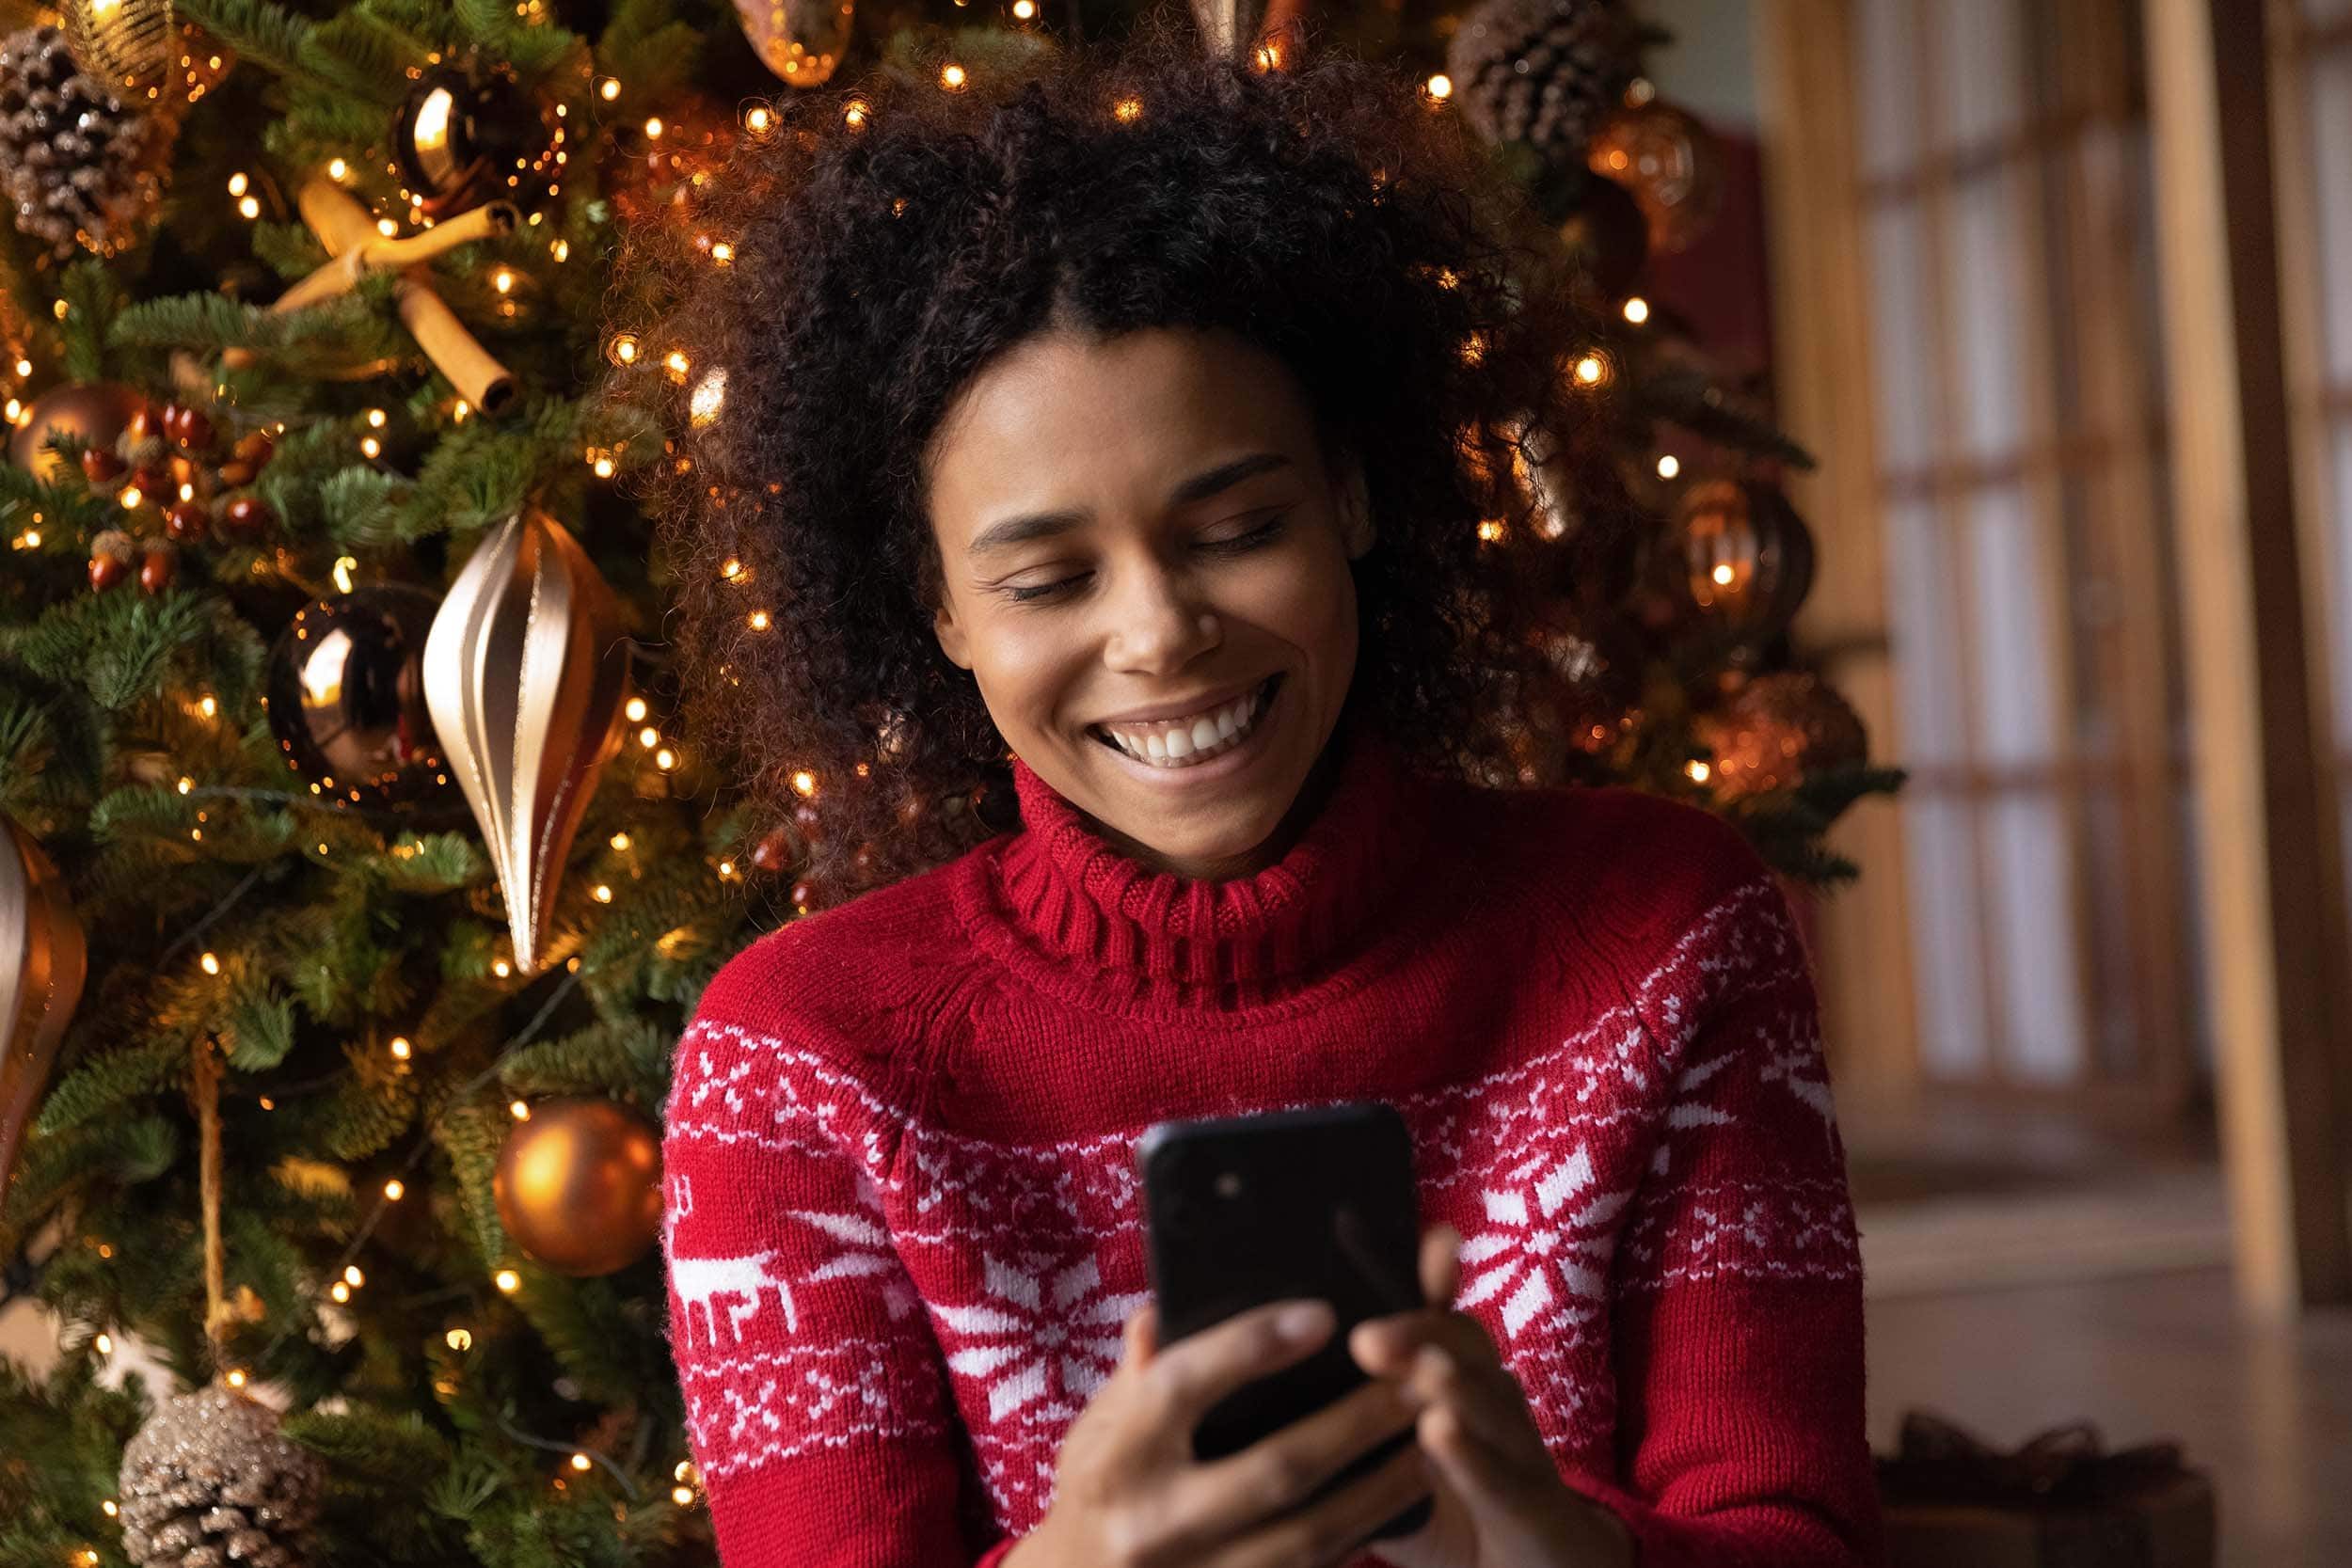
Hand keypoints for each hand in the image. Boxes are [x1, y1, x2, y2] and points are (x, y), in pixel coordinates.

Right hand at [1007, 1294, 1436, 1567]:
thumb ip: (1140, 1372)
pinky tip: (1400, 1496)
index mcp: (1117, 1458)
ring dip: (1381, 1486)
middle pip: (1275, 1469)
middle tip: (1417, 1378)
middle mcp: (1155, 1525)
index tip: (1322, 1314)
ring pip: (1311, 1536)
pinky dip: (1362, 1533)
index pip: (1184, 1386)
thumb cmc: (1099, 1490)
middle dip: (1356, 1422)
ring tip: (1431, 1437)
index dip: (1251, 1348)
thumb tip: (1165, 1310)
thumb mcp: (1098, 1426)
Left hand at [1343, 1225, 1636, 1567]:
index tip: (1421, 1242)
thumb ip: (1348, 1428)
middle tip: (1366, 1336)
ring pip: (1488, 1403)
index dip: (1431, 1279)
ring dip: (1449, 1381)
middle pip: (1464, 1346)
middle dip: (1421, 1331)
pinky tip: (1439, 1432)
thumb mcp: (1393, 1465)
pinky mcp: (1537, 1506)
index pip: (1441, 1317)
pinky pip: (1502, 1477)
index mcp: (1459, 1381)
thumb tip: (1261, 1394)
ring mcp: (1521, 1450)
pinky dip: (1471, 1455)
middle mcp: (1493, 1402)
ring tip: (1415, 1368)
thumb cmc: (1451, 1511)